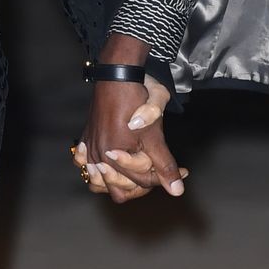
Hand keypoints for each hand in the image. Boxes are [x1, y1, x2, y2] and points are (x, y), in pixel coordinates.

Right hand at [79, 73, 186, 203]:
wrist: (116, 77)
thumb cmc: (136, 101)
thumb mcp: (154, 134)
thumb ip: (164, 164)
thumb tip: (177, 191)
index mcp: (112, 157)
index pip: (142, 183)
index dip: (165, 177)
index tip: (182, 171)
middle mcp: (97, 157)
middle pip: (120, 190)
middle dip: (140, 185)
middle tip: (156, 171)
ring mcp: (88, 150)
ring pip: (99, 184)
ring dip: (119, 181)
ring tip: (138, 170)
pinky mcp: (85, 141)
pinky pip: (86, 167)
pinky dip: (99, 172)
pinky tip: (114, 161)